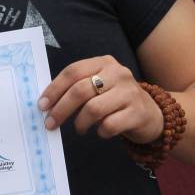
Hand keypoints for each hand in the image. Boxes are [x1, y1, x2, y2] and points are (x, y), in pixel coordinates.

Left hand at [38, 56, 162, 143]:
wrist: (152, 114)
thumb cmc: (116, 100)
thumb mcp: (99, 86)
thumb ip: (77, 87)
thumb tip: (47, 103)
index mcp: (103, 62)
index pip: (72, 72)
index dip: (54, 89)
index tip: (41, 105)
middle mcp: (118, 73)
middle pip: (80, 90)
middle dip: (61, 109)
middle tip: (50, 123)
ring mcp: (130, 92)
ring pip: (93, 109)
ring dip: (80, 123)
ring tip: (79, 128)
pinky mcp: (138, 112)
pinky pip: (109, 125)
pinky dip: (100, 131)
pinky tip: (101, 132)